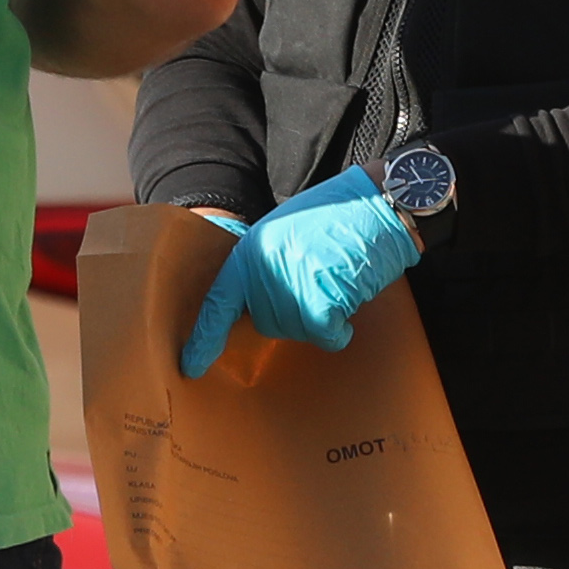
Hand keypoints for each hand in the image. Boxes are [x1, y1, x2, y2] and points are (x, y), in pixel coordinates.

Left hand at [180, 167, 423, 373]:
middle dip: (293, 312)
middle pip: (268, 322)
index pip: (218, 302)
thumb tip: (257, 308)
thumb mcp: (286, 233)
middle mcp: (264, 271)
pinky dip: (341, 329)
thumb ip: (266, 267)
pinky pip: (326, 336)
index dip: (204, 338)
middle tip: (320, 279)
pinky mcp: (320, 303)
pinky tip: (350, 297)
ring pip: (299, 330)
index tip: (191, 366)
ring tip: (337, 278)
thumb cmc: (339, 215)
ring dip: (321, 316)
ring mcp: (290, 288)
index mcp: (251, 252)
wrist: (377, 202)